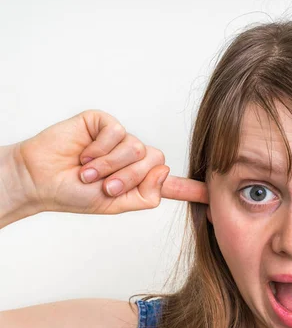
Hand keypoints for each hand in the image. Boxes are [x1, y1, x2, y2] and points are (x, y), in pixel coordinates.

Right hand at [16, 110, 206, 214]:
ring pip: (138, 148)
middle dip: (129, 177)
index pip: (171, 185)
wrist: (41, 179)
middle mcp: (134, 159)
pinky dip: (101, 148)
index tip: (213, 194)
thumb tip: (165, 174)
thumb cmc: (74, 193)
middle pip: (156, 162)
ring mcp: (121, 139)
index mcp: (139, 181)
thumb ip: (144, 196)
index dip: (192, 189)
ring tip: (88, 171)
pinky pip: (119, 132)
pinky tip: (84, 153)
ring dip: (110, 165)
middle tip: (103, 185)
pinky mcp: (106, 123)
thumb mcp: (114, 204)